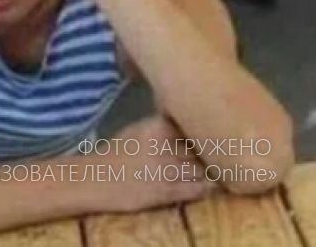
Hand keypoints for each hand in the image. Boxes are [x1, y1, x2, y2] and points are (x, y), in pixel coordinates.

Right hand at [89, 116, 211, 212]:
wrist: (97, 179)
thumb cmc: (117, 153)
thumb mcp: (138, 129)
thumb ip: (163, 126)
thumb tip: (189, 124)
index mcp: (156, 126)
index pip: (191, 125)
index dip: (204, 129)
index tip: (211, 131)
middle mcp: (163, 146)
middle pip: (201, 146)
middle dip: (211, 149)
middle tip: (218, 152)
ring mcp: (166, 170)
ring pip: (203, 168)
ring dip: (211, 169)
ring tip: (215, 168)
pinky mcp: (167, 192)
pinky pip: (198, 189)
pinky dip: (207, 187)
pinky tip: (207, 184)